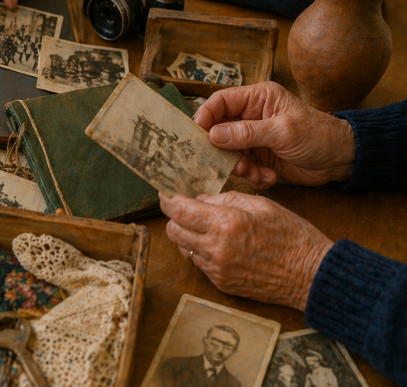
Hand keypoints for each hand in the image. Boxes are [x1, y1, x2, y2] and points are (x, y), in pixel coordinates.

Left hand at [161, 191, 333, 310]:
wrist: (312, 275)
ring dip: (188, 236)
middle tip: (186, 210)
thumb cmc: (293, 236)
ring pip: (183, 248)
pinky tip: (219, 245)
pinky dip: (202, 252)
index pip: (179, 211)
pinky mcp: (222, 284)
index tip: (165, 194)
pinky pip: (199, 264)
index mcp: (227, 223)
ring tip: (206, 228)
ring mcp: (218, 269)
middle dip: (175, 218)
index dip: (167, 200)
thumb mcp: (261, 205)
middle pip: (173, 231)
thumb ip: (226, 199)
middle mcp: (217, 248)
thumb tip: (200, 199)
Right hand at [193, 82, 354, 187]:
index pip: (219, 102)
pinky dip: (251, 176)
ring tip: (256, 173)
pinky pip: (241, 168)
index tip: (197, 136)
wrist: (341, 160)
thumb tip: (213, 135)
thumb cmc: (318, 135)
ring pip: (227, 153)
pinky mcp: (257, 157)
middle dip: (223, 150)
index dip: (205, 116)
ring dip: (239, 166)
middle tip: (232, 163)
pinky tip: (268, 178)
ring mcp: (252, 138)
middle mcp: (250, 116)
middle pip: (218, 130)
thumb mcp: (283, 131)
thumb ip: (247, 133)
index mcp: (257, 98)